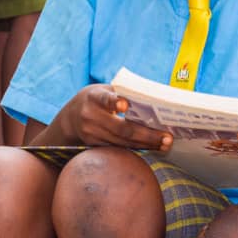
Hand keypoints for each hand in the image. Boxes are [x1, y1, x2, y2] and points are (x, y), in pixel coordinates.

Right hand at [55, 84, 172, 149]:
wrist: (70, 117)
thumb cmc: (96, 99)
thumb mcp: (104, 90)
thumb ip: (122, 92)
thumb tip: (154, 98)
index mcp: (94, 97)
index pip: (104, 99)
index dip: (115, 102)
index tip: (125, 104)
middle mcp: (89, 116)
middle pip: (121, 128)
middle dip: (147, 134)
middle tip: (167, 137)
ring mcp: (90, 134)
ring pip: (122, 142)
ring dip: (146, 144)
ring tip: (165, 144)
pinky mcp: (93, 146)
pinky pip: (119, 148)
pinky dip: (137, 148)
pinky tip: (152, 147)